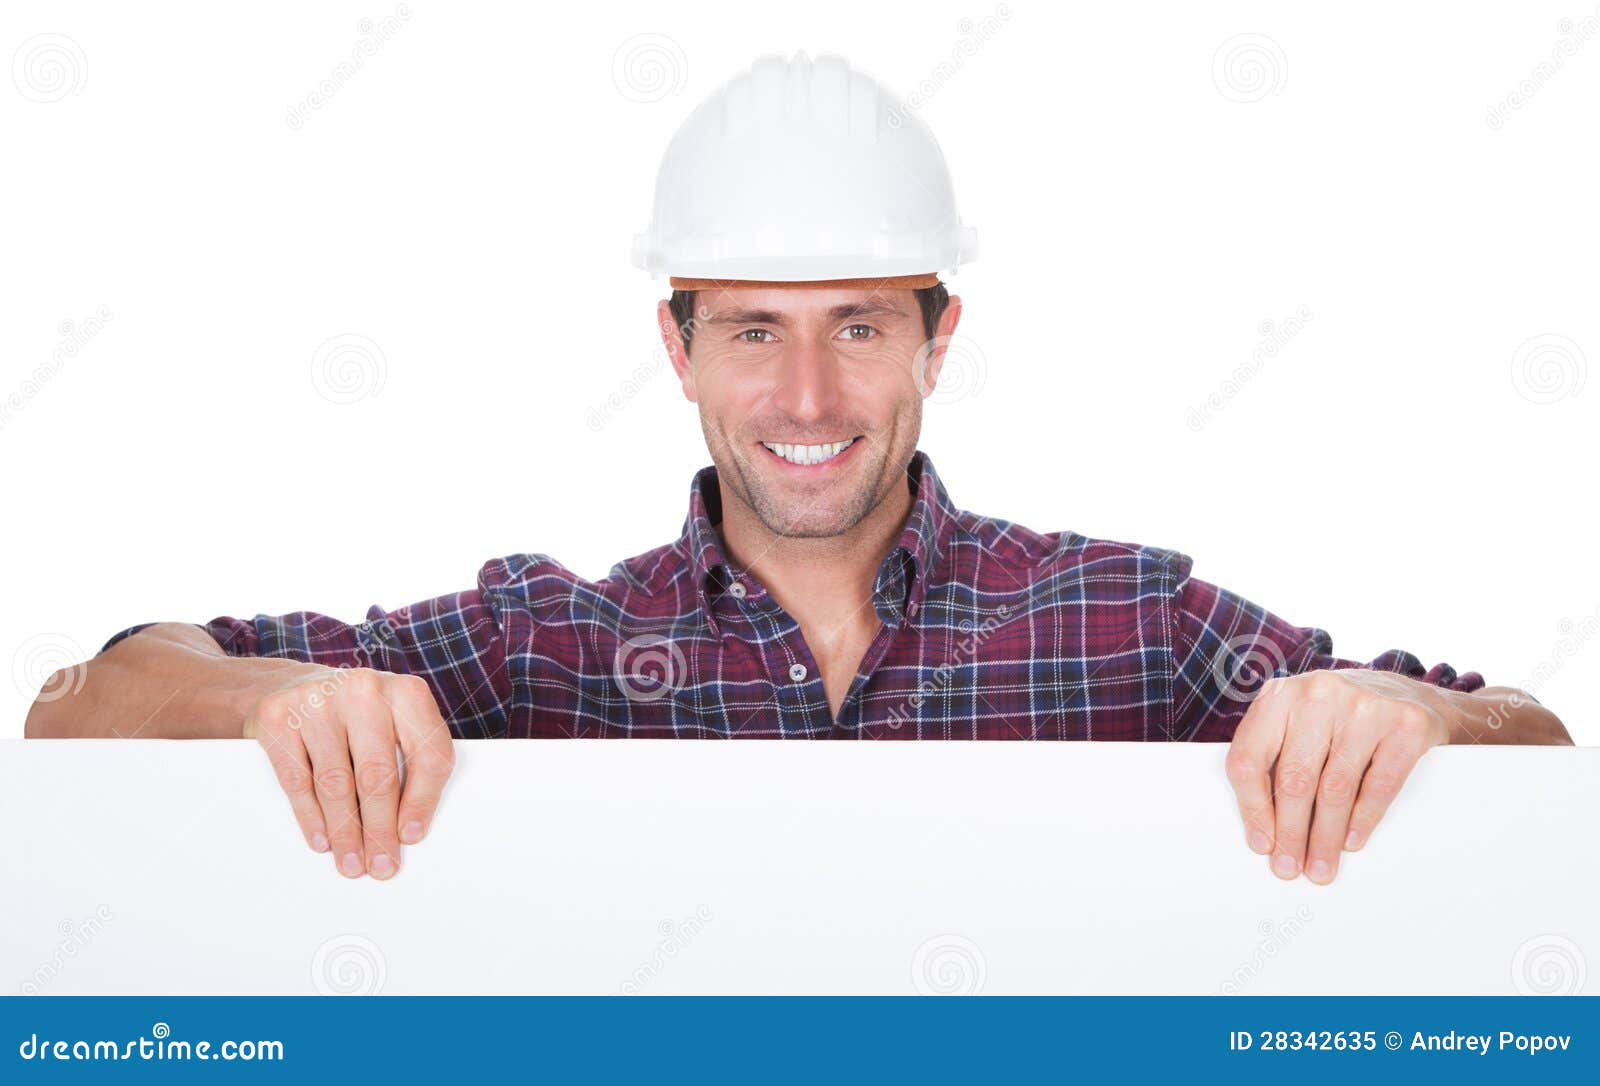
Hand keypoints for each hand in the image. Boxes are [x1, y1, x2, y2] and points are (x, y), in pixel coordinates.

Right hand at [242, 666, 454, 879]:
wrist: (299, 684)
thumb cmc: (359, 715)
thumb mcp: (395, 725)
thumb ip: (410, 762)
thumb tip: (407, 829)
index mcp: (407, 693)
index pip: (427, 754)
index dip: (422, 801)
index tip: (412, 836)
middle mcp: (365, 690)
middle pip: (378, 774)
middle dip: (379, 830)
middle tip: (381, 865)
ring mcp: (318, 701)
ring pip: (336, 782)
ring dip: (345, 832)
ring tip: (351, 862)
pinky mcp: (278, 717)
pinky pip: (297, 780)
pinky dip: (310, 817)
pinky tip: (321, 839)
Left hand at [1224, 669, 1448, 883]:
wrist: (1408, 695)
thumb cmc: (1340, 715)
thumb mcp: (1297, 720)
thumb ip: (1274, 756)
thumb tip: (1264, 827)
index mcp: (1280, 694)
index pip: (1250, 758)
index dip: (1252, 808)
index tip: (1261, 843)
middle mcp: (1318, 694)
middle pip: (1294, 779)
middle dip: (1291, 833)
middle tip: (1289, 867)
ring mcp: (1364, 707)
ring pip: (1336, 788)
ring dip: (1326, 837)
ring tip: (1321, 866)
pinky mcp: (1405, 724)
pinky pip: (1379, 785)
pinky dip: (1363, 819)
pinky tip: (1352, 841)